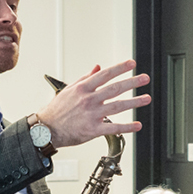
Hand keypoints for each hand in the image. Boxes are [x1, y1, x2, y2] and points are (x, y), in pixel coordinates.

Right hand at [35, 60, 151, 147]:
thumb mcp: (69, 89)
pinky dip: (127, 127)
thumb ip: (86, 78)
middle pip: (114, 89)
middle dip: (132, 82)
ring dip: (134, 102)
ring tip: (146, 98)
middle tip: (145, 78)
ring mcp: (92, 115)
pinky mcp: (93, 130)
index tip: (132, 64)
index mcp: (83, 89)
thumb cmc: (57, 109)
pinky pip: (113, 128)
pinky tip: (137, 125)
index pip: (105, 75)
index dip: (119, 68)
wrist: (46, 129)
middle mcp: (88, 100)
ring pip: (117, 107)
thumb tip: (98, 67)